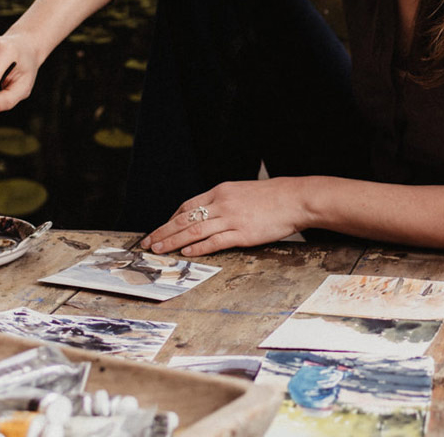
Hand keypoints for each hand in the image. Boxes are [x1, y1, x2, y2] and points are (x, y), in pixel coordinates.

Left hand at [142, 179, 308, 257]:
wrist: (295, 198)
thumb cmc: (271, 197)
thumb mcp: (242, 192)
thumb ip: (224, 202)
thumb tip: (208, 215)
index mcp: (221, 191)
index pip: (188, 206)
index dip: (171, 219)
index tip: (161, 229)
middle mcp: (222, 203)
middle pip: (185, 218)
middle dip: (164, 231)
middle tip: (149, 243)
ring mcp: (232, 218)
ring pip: (195, 230)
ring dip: (173, 241)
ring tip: (159, 250)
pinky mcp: (243, 233)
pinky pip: (215, 241)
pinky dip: (199, 247)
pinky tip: (187, 252)